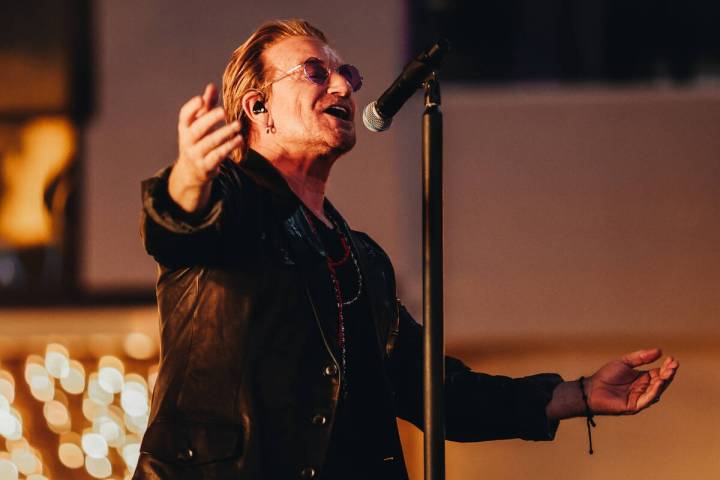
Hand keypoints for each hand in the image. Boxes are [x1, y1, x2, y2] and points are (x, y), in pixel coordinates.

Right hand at [169, 83, 242, 212]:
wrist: (191, 171)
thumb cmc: (198, 141)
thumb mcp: (199, 124)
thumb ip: (206, 106)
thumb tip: (212, 86)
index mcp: (184, 128)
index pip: (184, 117)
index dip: (191, 108)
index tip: (201, 99)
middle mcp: (187, 141)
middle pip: (197, 129)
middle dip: (209, 120)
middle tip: (223, 111)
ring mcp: (195, 155)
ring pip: (210, 143)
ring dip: (225, 133)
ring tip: (238, 125)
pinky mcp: (205, 166)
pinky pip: (217, 156)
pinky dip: (229, 147)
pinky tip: (239, 139)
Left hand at [586, 348, 678, 414]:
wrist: (592, 388)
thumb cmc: (606, 375)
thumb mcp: (625, 362)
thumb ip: (641, 357)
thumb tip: (659, 351)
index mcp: (643, 378)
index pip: (659, 372)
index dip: (667, 367)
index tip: (672, 359)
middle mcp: (644, 388)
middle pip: (661, 381)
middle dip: (669, 373)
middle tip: (674, 364)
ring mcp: (641, 398)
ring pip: (657, 390)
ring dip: (664, 381)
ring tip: (669, 371)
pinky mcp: (635, 406)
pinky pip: (648, 399)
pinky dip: (655, 391)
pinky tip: (659, 381)